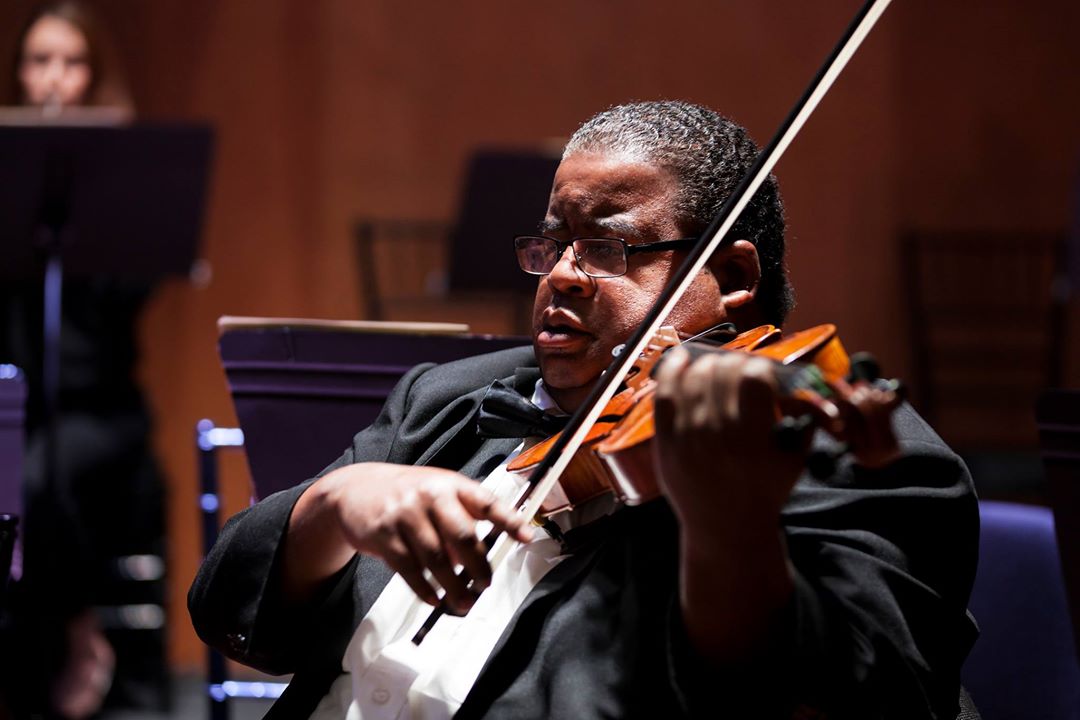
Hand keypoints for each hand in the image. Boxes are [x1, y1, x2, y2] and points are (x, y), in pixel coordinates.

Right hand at [319, 463, 533, 612]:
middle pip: (462, 535)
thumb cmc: (408, 495)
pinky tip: (435, 598)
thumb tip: (481, 556)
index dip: (509, 519)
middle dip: (478, 565)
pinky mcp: (383, 536)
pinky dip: (425, 589)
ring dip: (453, 586)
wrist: (355, 490)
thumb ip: (462, 518)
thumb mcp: (438, 493)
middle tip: (486, 584)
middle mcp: (429, 495)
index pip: (485, 501)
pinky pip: (409, 569)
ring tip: (464, 602)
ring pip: (436, 558)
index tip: (527, 536)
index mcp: (450, 484)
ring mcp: (404, 515)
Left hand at [652, 347, 805, 540]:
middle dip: (736, 364)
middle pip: (724, 370)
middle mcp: (718, 434)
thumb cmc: (764, 493)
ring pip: (694, 376)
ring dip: (709, 365)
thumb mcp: (794, 460)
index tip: (762, 374)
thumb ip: (801, 419)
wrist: (726, 529)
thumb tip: (798, 381)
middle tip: (741, 373)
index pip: (754, 376)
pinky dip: (671, 370)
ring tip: (717, 370)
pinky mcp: (666, 442)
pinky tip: (680, 359)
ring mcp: (688, 436)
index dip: (760, 368)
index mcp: (753, 438)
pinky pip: (664, 395)